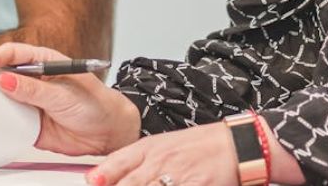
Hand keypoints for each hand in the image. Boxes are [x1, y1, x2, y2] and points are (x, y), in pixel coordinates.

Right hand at [0, 42, 140, 155]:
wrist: (108, 133)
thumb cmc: (95, 104)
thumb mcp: (63, 95)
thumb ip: (34, 89)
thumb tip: (6, 79)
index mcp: (43, 62)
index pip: (13, 54)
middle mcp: (33, 81)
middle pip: (2, 74)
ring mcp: (29, 102)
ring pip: (2, 98)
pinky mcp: (28, 123)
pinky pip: (8, 121)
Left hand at [83, 123, 237, 185]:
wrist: (235, 145)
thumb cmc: (198, 146)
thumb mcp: (162, 145)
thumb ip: (133, 160)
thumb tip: (101, 177)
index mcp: (149, 148)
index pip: (118, 162)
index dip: (102, 176)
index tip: (92, 182)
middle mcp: (160, 161)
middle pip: (129, 183)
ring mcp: (177, 177)